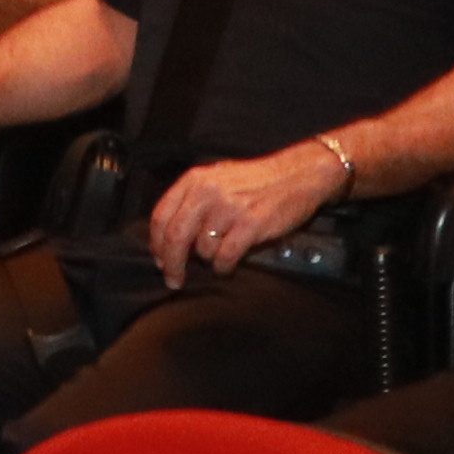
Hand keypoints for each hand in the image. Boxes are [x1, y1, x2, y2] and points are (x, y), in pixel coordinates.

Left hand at [145, 140, 348, 288]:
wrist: (296, 175)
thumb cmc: (257, 180)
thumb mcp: (217, 178)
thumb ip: (192, 200)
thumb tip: (169, 235)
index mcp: (195, 180)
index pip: (161, 216)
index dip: (157, 244)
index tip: (160, 259)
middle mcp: (207, 192)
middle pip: (175, 237)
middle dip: (172, 264)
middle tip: (174, 279)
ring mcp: (228, 208)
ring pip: (202, 250)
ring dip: (209, 259)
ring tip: (221, 253)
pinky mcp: (249, 225)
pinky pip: (225, 257)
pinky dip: (224, 267)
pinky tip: (228, 264)